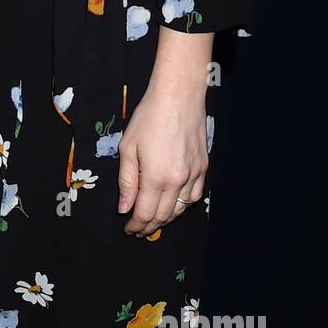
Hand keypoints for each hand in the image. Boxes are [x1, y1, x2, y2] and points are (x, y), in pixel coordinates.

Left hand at [117, 85, 207, 235]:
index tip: (128, 229)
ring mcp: (194, 175)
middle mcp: (178, 181)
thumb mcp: (128, 147)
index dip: (135, 225)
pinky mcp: (203, 168)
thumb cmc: (148, 118)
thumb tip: (124, 208)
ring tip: (153, 221)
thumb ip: (127, 181)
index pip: (145, 213)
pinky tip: (175, 204)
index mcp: (156, 177)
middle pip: (164, 215)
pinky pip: (195, 196)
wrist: (178, 97)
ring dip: (166, 219)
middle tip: (138, 230)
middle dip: (149, 226)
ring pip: (181, 209)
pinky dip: (184, 205)